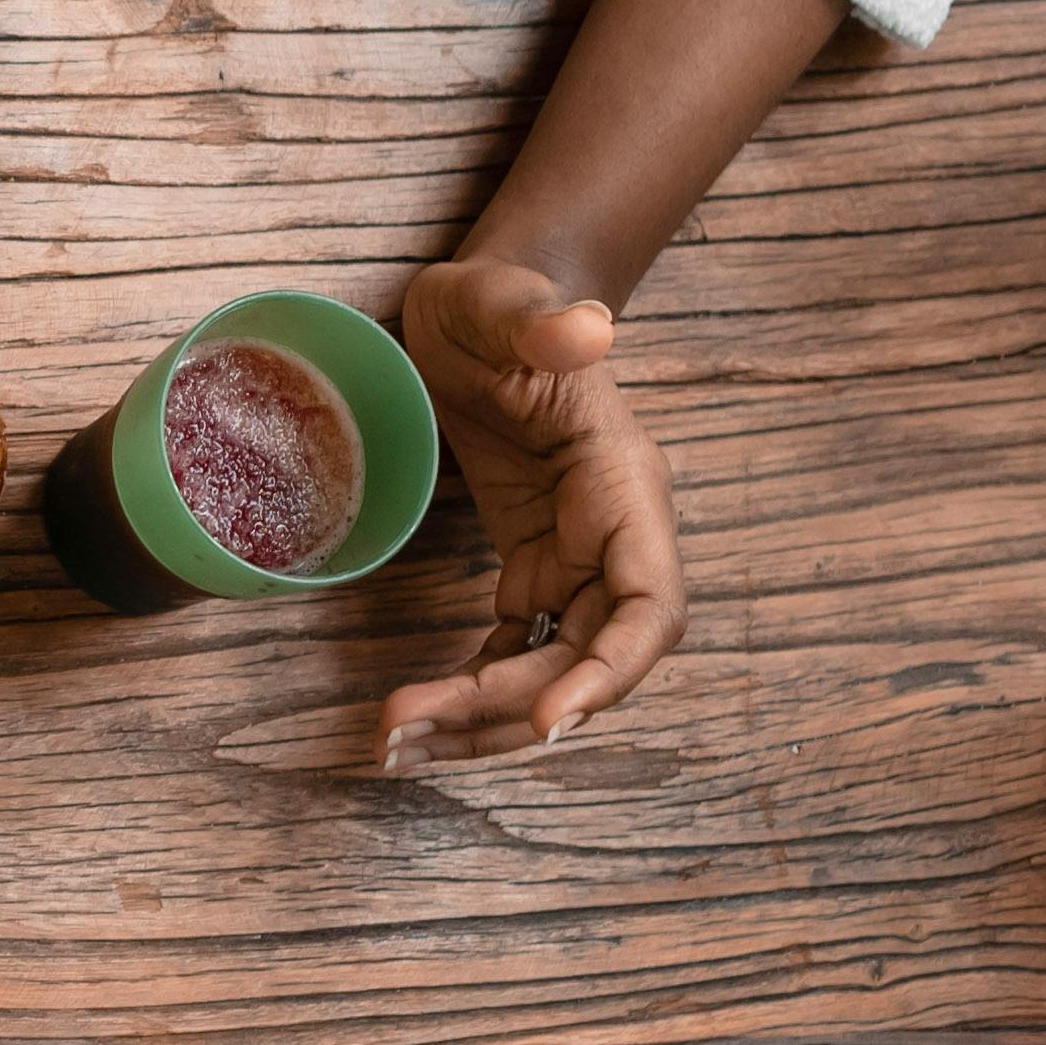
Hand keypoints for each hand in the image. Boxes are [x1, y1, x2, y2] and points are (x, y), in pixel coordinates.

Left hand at [376, 260, 686, 763]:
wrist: (469, 308)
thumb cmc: (492, 302)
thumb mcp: (502, 301)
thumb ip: (540, 320)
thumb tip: (589, 329)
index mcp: (624, 487)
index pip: (649, 605)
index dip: (612, 671)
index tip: (551, 720)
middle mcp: (611, 537)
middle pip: (591, 658)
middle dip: (514, 709)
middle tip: (413, 731)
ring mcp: (572, 558)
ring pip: (551, 670)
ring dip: (485, 718)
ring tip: (397, 743)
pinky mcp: (531, 566)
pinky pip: (516, 650)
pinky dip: (473, 691)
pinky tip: (416, 718)